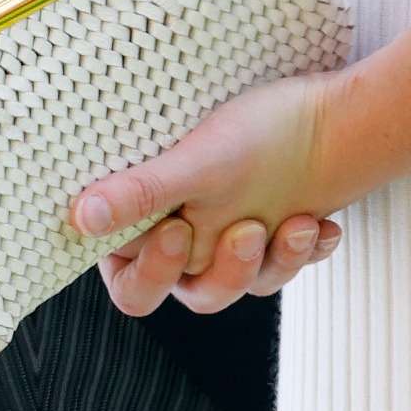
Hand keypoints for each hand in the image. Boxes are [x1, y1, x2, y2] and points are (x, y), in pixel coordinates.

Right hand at [72, 68, 351, 317]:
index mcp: (151, 225)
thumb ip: (140, 194)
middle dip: (228, 270)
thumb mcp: (197, 164)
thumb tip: (79, 217)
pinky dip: (304, 250)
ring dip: (273, 261)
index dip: (151, 270)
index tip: (176, 229)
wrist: (331, 115)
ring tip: (297, 222)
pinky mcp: (274, 242)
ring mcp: (230, 243)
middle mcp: (187, 240)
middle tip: (248, 229)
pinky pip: (287, 267)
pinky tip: (324, 226)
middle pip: (196, 296)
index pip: (131, 283)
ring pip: (245, 288)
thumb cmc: (259, 129)